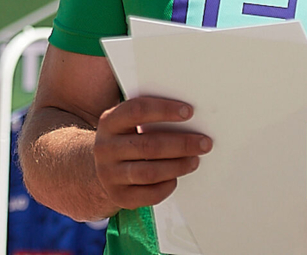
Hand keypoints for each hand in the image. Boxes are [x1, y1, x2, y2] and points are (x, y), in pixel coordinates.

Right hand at [93, 96, 211, 209]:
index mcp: (109, 122)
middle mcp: (105, 148)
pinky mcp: (119, 196)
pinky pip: (149, 194)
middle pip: (149, 146)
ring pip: (150, 172)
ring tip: (195, 160)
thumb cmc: (128, 138)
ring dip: (178, 166)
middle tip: (204, 143)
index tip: (189, 112)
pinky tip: (176, 178)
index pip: (137, 110)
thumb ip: (152, 116)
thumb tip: (190, 116)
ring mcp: (109, 174)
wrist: (102, 167)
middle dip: (182, 144)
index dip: (164, 110)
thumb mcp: (130, 122)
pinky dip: (167, 186)